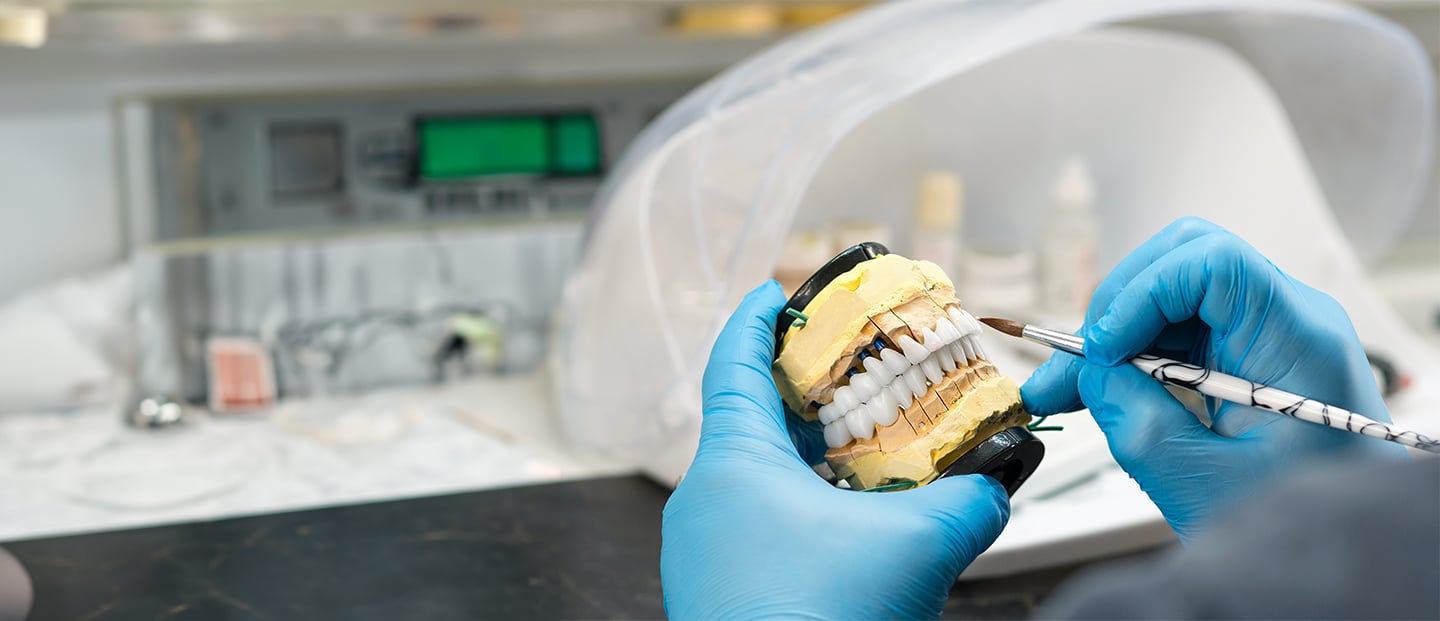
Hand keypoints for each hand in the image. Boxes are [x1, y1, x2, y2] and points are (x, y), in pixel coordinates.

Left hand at [661, 280, 1009, 619]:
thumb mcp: (915, 547)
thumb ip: (968, 501)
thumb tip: (998, 480)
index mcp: (731, 463)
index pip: (733, 362)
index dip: (757, 319)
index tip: (778, 293)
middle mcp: (704, 500)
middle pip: (752, 419)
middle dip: (804, 394)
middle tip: (849, 374)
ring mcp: (705, 551)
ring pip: (757, 480)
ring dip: (807, 460)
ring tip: (864, 454)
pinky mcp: (720, 595)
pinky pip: (758, 529)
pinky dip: (800, 512)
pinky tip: (849, 528)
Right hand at [1023, 217, 1403, 541]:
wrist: (1345, 545)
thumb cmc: (1305, 527)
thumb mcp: (1205, 482)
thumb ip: (1138, 420)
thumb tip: (1089, 372)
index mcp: (1297, 341)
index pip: (1212, 263)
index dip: (1143, 293)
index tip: (1102, 350)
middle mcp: (1286, 320)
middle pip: (1183, 262)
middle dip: (1116, 307)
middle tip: (1074, 366)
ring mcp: (1265, 332)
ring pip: (1170, 294)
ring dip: (1114, 334)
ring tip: (1066, 387)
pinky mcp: (1244, 351)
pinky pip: (1175, 328)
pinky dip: (1130, 353)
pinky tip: (1095, 388)